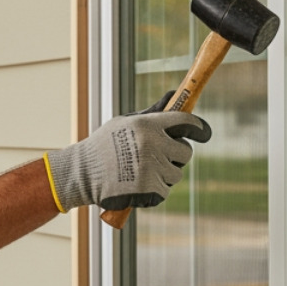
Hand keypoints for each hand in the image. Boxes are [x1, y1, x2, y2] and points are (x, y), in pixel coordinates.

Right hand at [45, 107, 211, 210]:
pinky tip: (137, 185)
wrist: (82, 173)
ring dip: (164, 175)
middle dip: (176, 156)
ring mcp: (152, 168)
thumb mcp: (126, 123)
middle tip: (157, 158)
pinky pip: (165, 191)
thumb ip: (153, 113)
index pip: (185, 121)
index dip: (200, 128)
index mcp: (148, 124)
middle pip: (185, 152)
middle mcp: (153, 144)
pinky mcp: (149, 189)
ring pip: (176, 174)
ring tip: (140, 172)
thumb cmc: (104, 146)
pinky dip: (154, 192)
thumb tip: (174, 94)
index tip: (204, 134)